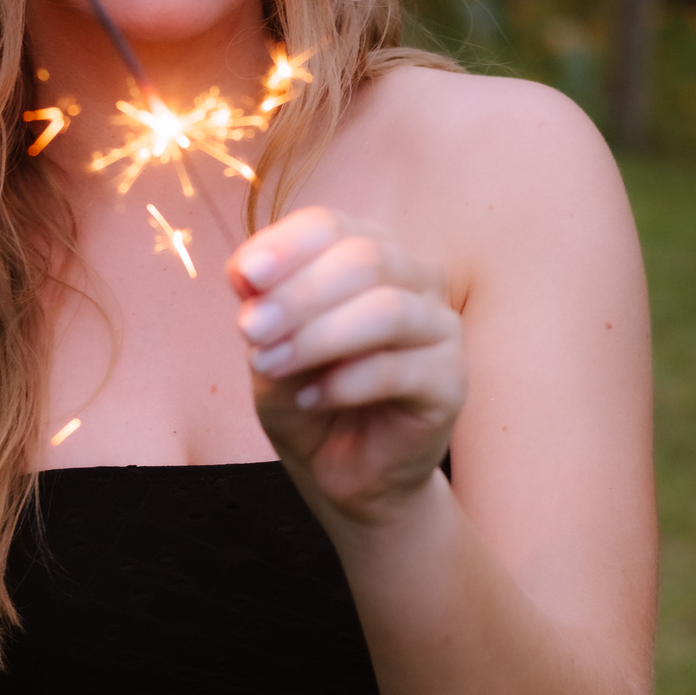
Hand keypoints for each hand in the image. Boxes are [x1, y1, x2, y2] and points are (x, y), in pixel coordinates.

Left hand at [228, 208, 465, 524]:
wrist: (340, 469)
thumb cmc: (307, 393)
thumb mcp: (268, 344)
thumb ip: (262, 305)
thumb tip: (248, 273)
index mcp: (370, 251)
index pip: (331, 225)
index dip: (285, 246)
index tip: (243, 277)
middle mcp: (415, 278)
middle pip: (364, 258)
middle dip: (298, 294)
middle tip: (249, 330)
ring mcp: (441, 327)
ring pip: (387, 309)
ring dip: (318, 337)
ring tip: (270, 365)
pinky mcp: (452, 380)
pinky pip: (398, 369)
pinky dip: (344, 383)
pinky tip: (310, 400)